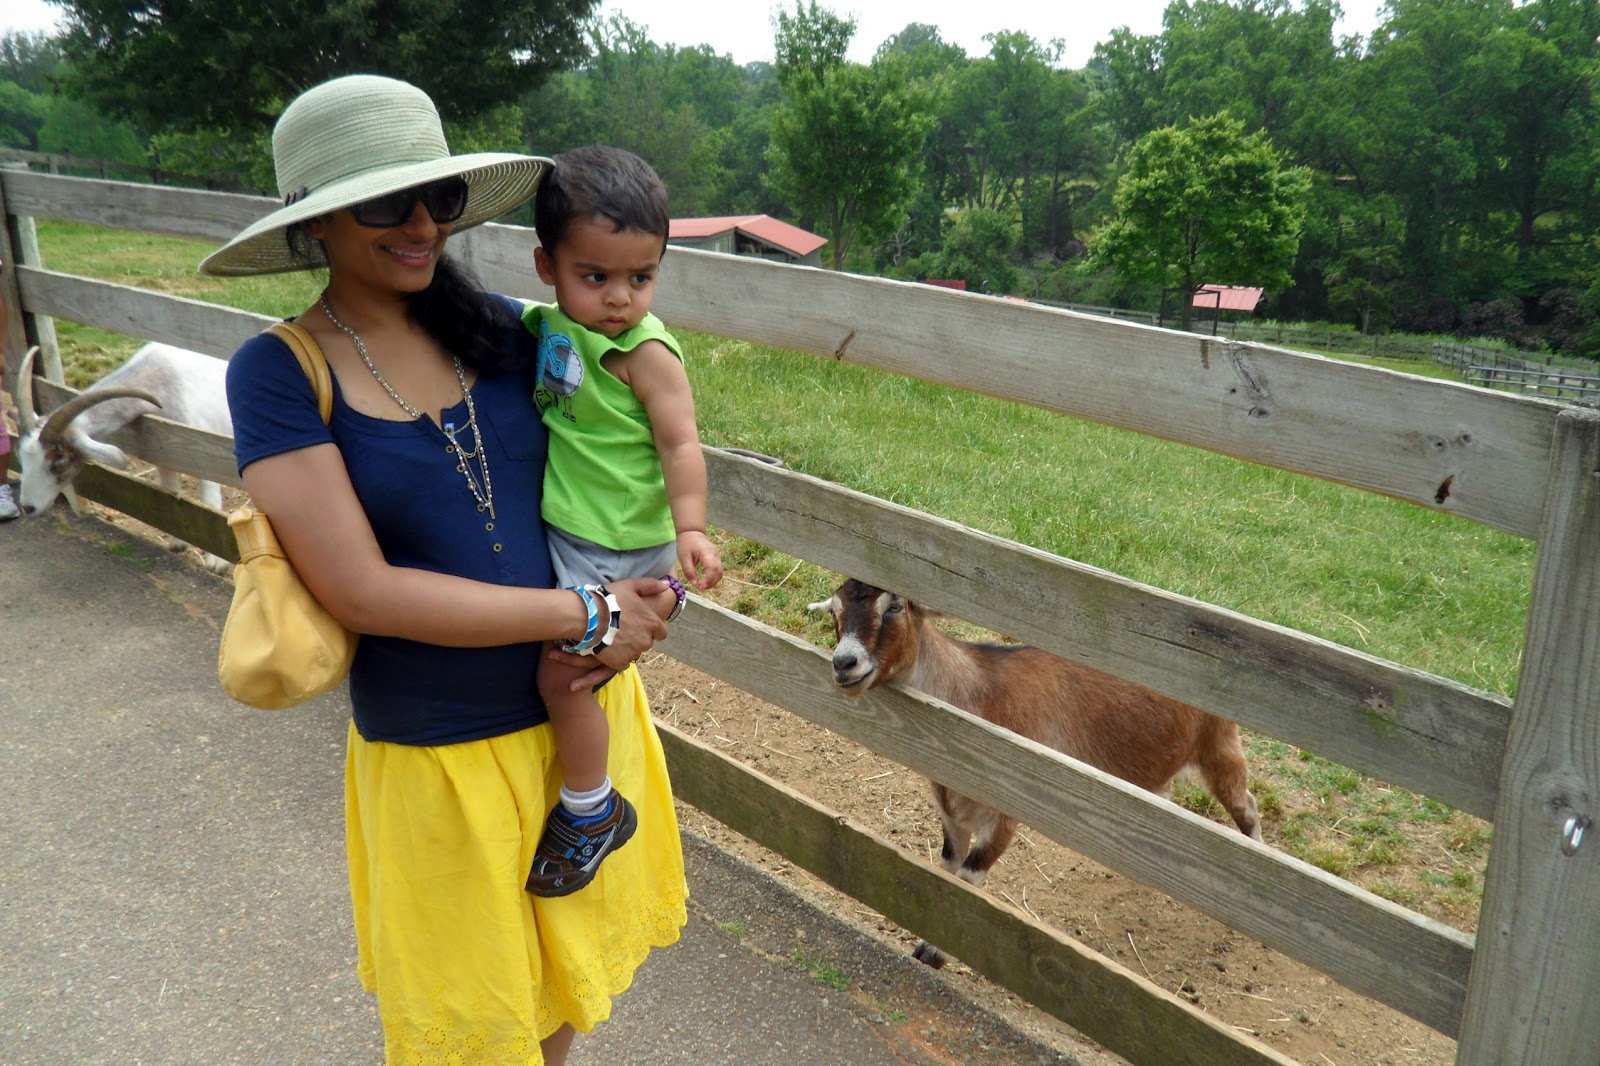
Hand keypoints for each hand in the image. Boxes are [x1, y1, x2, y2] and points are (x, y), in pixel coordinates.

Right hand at [546, 577, 670, 688]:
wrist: (588, 617)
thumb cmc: (610, 599)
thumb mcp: (631, 586)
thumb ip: (650, 585)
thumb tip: (666, 585)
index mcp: (652, 623)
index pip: (661, 633)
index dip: (651, 629)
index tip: (639, 625)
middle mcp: (646, 640)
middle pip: (647, 643)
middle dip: (638, 638)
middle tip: (623, 630)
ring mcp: (633, 653)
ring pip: (635, 653)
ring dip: (628, 648)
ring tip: (614, 638)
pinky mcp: (620, 662)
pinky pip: (623, 663)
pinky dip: (617, 658)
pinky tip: (608, 648)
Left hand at [676, 530, 723, 589]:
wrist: (691, 531)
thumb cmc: (686, 543)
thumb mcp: (683, 558)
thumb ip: (689, 571)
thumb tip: (695, 583)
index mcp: (707, 553)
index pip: (712, 569)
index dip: (709, 580)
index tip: (701, 588)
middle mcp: (715, 554)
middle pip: (719, 571)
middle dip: (711, 583)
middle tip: (701, 589)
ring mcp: (717, 555)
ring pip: (720, 571)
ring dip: (713, 581)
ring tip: (703, 586)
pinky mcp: (716, 557)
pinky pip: (718, 569)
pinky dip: (714, 576)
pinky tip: (706, 580)